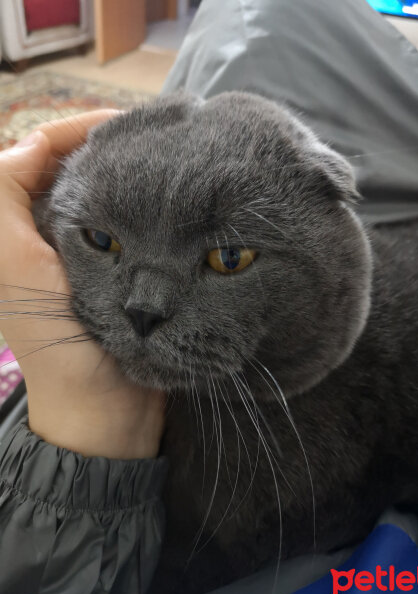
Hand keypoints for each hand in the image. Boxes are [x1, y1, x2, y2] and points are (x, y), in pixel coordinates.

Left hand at [0, 111, 165, 458]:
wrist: (104, 409)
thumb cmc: (60, 346)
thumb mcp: (16, 269)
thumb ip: (4, 203)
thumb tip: (34, 144)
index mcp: (18, 232)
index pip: (37, 156)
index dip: (74, 132)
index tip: (123, 127)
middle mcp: (47, 238)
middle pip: (71, 170)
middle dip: (106, 148)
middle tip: (154, 141)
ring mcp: (84, 256)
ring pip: (102, 195)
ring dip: (128, 176)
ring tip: (166, 163)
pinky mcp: (114, 274)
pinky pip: (125, 224)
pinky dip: (143, 207)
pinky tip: (168, 203)